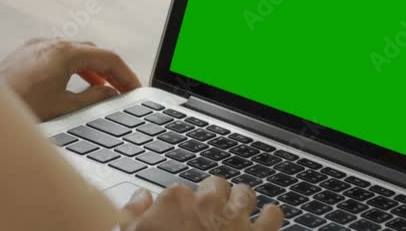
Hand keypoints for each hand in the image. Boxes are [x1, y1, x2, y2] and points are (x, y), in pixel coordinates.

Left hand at [0, 38, 141, 120]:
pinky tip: (70, 85)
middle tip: (122, 90)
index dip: (126, 74)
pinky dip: (70, 68)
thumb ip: (93, 100)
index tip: (135, 89)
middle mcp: (49, 44)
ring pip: (72, 53)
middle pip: (91, 51)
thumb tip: (111, 94)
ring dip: (89, 69)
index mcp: (64, 53)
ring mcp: (33, 48)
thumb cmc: (17, 109)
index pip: (108, 57)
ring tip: (100, 89)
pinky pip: (54, 56)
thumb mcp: (63, 109)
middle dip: (110, 70)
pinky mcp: (22, 56)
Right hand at [119, 177, 283, 230]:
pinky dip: (270, 216)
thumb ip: (132, 215)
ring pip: (246, 193)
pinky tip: (265, 220)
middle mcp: (208, 202)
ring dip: (242, 201)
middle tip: (210, 212)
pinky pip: (273, 215)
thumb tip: (141, 198)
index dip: (181, 204)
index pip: (180, 188)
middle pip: (215, 184)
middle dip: (214, 196)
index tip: (180, 216)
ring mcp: (235, 217)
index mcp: (176, 199)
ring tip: (237, 212)